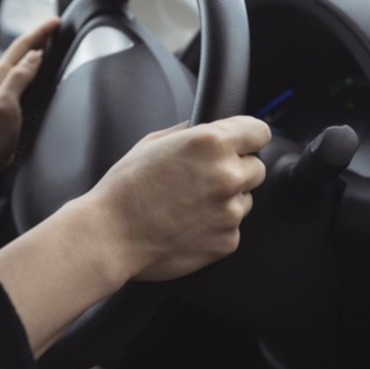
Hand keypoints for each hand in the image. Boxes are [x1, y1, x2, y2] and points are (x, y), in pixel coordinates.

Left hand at [0, 17, 59, 191]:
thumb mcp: (6, 103)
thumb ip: (19, 77)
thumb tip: (35, 57)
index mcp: (0, 75)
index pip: (23, 46)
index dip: (40, 32)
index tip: (55, 21)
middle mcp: (0, 79)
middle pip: (22, 50)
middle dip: (39, 36)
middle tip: (55, 27)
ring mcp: (3, 89)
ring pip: (22, 62)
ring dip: (36, 49)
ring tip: (50, 42)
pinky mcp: (8, 101)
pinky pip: (23, 75)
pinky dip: (34, 67)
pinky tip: (40, 71)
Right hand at [0, 115, 270, 355]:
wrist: (110, 236)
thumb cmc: (125, 189)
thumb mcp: (153, 142)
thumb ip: (190, 132)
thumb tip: (206, 127)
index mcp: (212, 143)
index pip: (259, 132)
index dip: (248, 138)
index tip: (242, 145)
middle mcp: (227, 175)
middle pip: (257, 167)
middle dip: (236, 170)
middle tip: (204, 179)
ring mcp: (230, 211)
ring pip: (246, 199)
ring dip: (227, 200)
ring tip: (190, 205)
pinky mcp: (228, 241)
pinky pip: (233, 227)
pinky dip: (217, 226)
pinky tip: (188, 224)